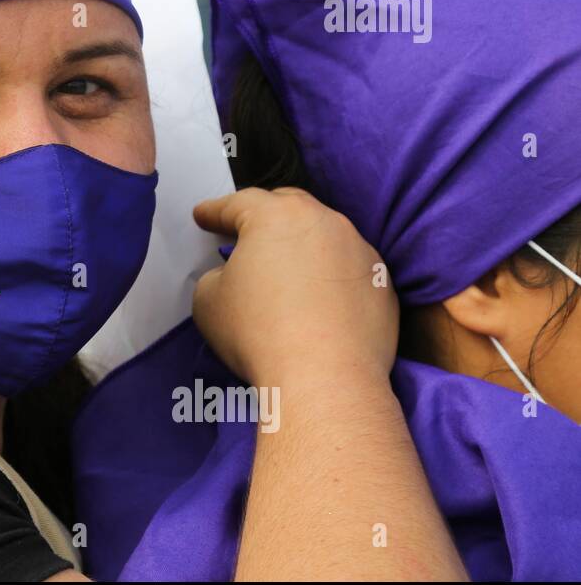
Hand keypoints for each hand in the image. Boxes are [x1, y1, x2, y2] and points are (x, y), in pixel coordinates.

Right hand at [191, 187, 397, 387]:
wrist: (325, 380)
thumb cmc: (259, 335)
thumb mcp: (208, 301)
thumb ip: (215, 275)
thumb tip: (231, 277)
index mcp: (275, 217)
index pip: (237, 204)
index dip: (215, 210)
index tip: (203, 216)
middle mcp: (323, 222)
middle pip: (288, 206)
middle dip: (263, 214)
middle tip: (244, 232)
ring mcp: (359, 250)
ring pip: (323, 234)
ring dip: (301, 245)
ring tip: (285, 270)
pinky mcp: (381, 282)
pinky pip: (348, 268)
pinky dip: (330, 275)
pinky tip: (318, 300)